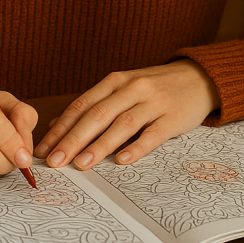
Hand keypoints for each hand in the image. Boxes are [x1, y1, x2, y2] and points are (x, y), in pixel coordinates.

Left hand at [33, 60, 219, 170]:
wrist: (199, 78)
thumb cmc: (154, 88)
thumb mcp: (122, 89)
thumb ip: (94, 106)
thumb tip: (59, 127)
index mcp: (115, 81)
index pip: (82, 105)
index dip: (61, 128)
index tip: (44, 149)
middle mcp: (132, 88)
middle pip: (97, 115)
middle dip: (73, 140)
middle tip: (55, 162)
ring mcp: (154, 102)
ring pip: (122, 124)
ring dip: (100, 145)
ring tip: (82, 164)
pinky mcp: (174, 117)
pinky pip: (153, 134)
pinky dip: (137, 147)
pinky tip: (123, 161)